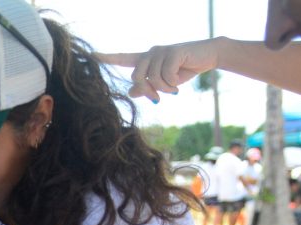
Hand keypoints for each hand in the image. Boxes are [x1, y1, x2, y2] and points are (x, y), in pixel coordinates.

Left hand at [98, 38, 220, 101]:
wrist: (208, 57)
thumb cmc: (183, 70)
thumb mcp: (164, 83)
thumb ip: (147, 87)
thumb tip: (130, 92)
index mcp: (146, 59)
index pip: (123, 58)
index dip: (108, 58)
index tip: (92, 56)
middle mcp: (150, 53)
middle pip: (136, 77)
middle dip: (147, 91)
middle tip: (159, 97)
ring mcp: (161, 51)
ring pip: (152, 78)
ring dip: (164, 88)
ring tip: (174, 88)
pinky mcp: (173, 51)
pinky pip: (166, 75)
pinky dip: (172, 83)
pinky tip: (179, 81)